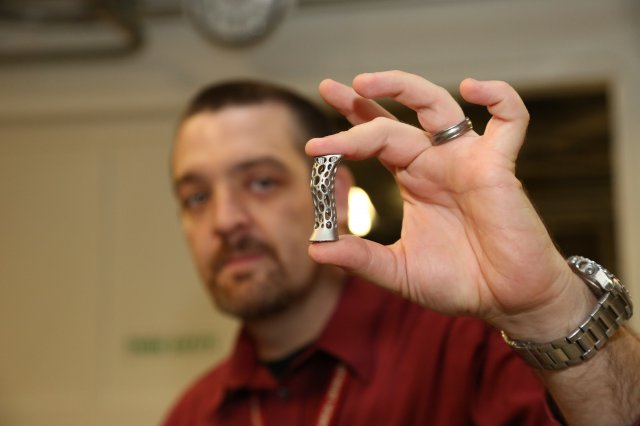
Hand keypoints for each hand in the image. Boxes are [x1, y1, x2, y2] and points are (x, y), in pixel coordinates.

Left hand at [306, 70, 592, 339]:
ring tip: (363, 83)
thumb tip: (315, 248)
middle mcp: (436, 162)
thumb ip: (360, 258)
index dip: (347, 130)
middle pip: (395, 119)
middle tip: (329, 90)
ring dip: (402, 88)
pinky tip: (473, 87)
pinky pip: (510, 120)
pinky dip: (499, 98)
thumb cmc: (459, 282)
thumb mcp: (399, 270)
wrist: (506, 300)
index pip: (376, 140)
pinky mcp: (499, 167)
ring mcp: (467, 160)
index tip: (314, 143)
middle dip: (361, 103)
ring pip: (437, 105)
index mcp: (413, 179)